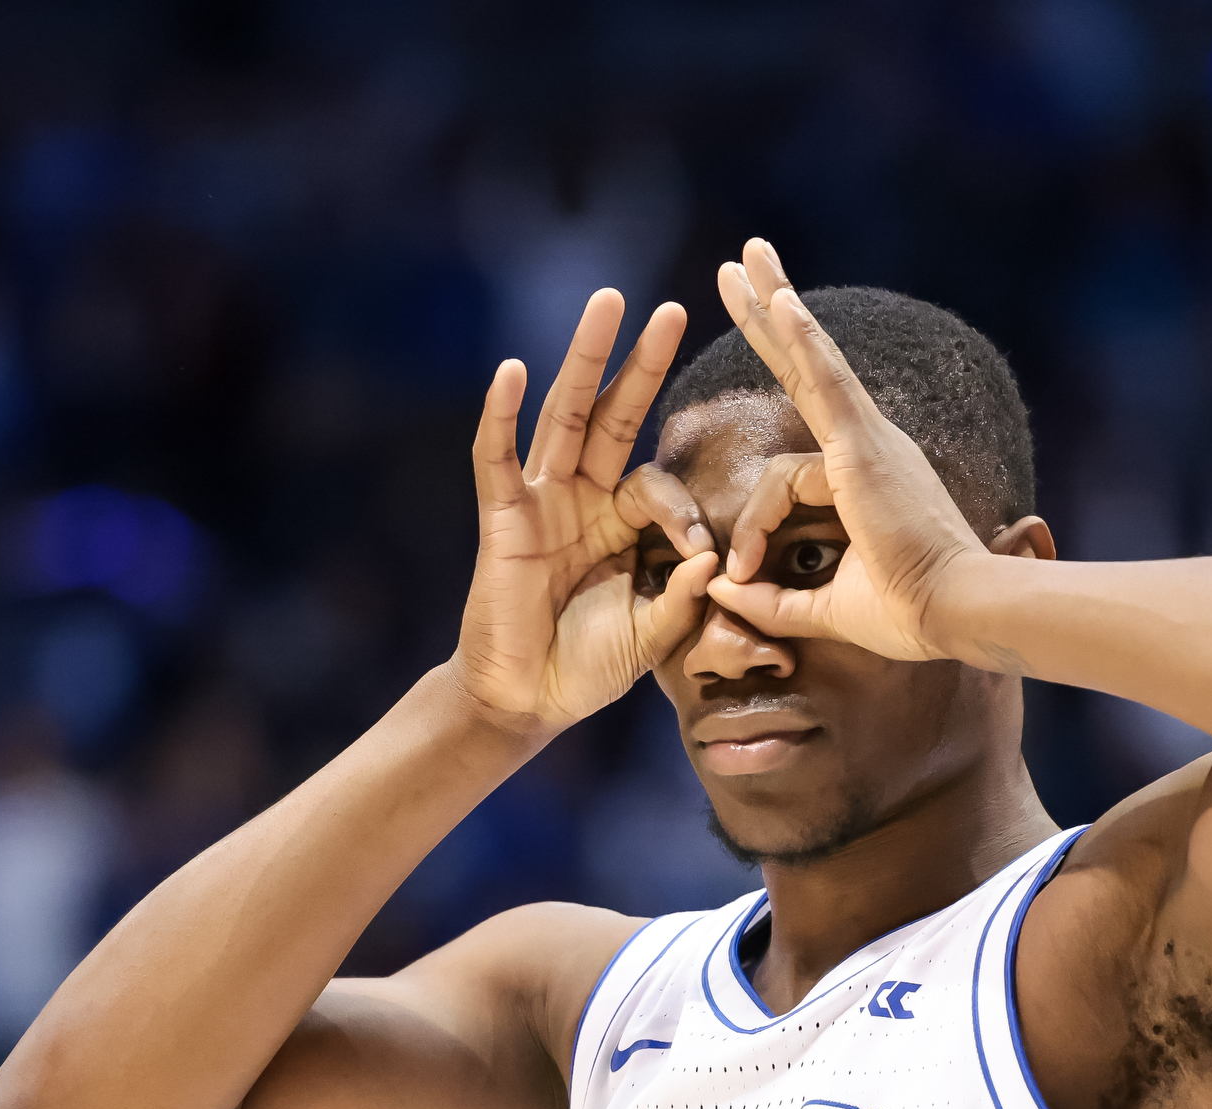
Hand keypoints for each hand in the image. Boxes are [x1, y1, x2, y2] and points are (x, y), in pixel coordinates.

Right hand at [451, 289, 721, 731]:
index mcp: (619, 521)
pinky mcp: (503, 519)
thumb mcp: (651, 635)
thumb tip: (714, 564)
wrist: (527, 702)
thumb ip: (682, 601)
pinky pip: (497, 459)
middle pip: (613, 415)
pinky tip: (512, 371)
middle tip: (671, 308)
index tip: (702, 556)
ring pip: (563, 416)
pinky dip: (501, 415)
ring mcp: (540, 502)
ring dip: (585, 359)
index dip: (683, 513)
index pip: (657, 485)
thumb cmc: (587, 668)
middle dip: (640, 363)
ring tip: (608, 304)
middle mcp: (580, 498)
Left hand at [702, 238, 991, 663]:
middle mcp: (869, 448)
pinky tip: (780, 300)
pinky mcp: (863, 447)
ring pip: (810, 363)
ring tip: (742, 259)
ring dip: (774, 308)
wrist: (955, 613)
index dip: (753, 522)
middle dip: (772, 321)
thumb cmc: (908, 616)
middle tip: (743, 268)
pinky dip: (803, 340)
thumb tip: (721, 594)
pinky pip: (826, 381)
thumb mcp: (824, 609)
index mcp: (862, 482)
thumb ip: (771, 602)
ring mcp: (868, 442)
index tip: (740, 573)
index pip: (789, 475)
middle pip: (807, 371)